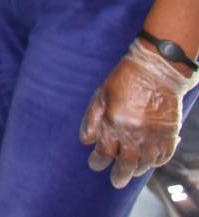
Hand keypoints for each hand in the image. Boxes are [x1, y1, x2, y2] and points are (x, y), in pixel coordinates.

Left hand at [80, 39, 197, 187]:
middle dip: (119, 175)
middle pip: (125, 164)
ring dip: (136, 170)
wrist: (157, 71)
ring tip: (131, 173)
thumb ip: (92, 119)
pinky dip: (155, 163)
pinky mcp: (169, 135)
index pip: (104, 152)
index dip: (98, 161)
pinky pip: (163, 157)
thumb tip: (85, 141)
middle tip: (116, 182)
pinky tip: (149, 163)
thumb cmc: (125, 79)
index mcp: (114, 124)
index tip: (95, 165)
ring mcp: (153, 137)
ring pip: (144, 163)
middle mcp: (134, 134)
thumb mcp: (101, 95)